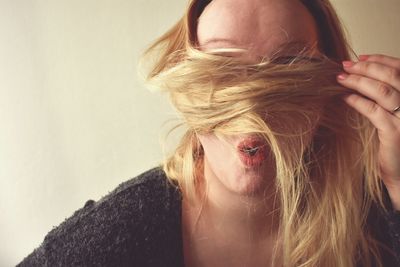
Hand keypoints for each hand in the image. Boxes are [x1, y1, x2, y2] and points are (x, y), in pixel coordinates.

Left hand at [336, 54, 399, 209]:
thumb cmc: (396, 142)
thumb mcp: (394, 114)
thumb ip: (386, 97)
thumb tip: (362, 76)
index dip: (381, 60)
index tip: (360, 56)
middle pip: (392, 77)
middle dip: (367, 67)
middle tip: (346, 65)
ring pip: (383, 91)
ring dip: (359, 81)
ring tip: (341, 78)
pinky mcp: (395, 133)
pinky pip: (374, 111)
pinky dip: (358, 101)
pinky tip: (345, 98)